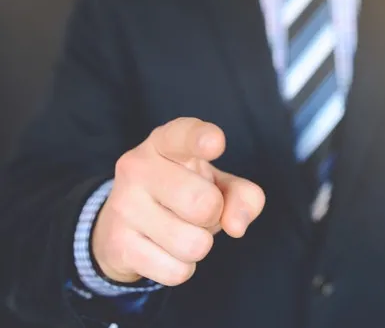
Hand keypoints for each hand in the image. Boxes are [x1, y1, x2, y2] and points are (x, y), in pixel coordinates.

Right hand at [92, 118, 265, 285]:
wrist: (123, 224)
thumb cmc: (184, 193)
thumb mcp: (218, 184)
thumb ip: (244, 196)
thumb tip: (236, 226)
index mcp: (165, 143)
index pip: (183, 135)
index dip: (202, 139)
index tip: (216, 143)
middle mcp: (138, 167)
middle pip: (204, 204)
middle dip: (214, 216)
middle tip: (199, 211)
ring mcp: (124, 205)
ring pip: (193, 244)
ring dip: (199, 245)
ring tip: (181, 230)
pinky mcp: (117, 244)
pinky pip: (176, 271)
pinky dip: (181, 268)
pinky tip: (164, 251)